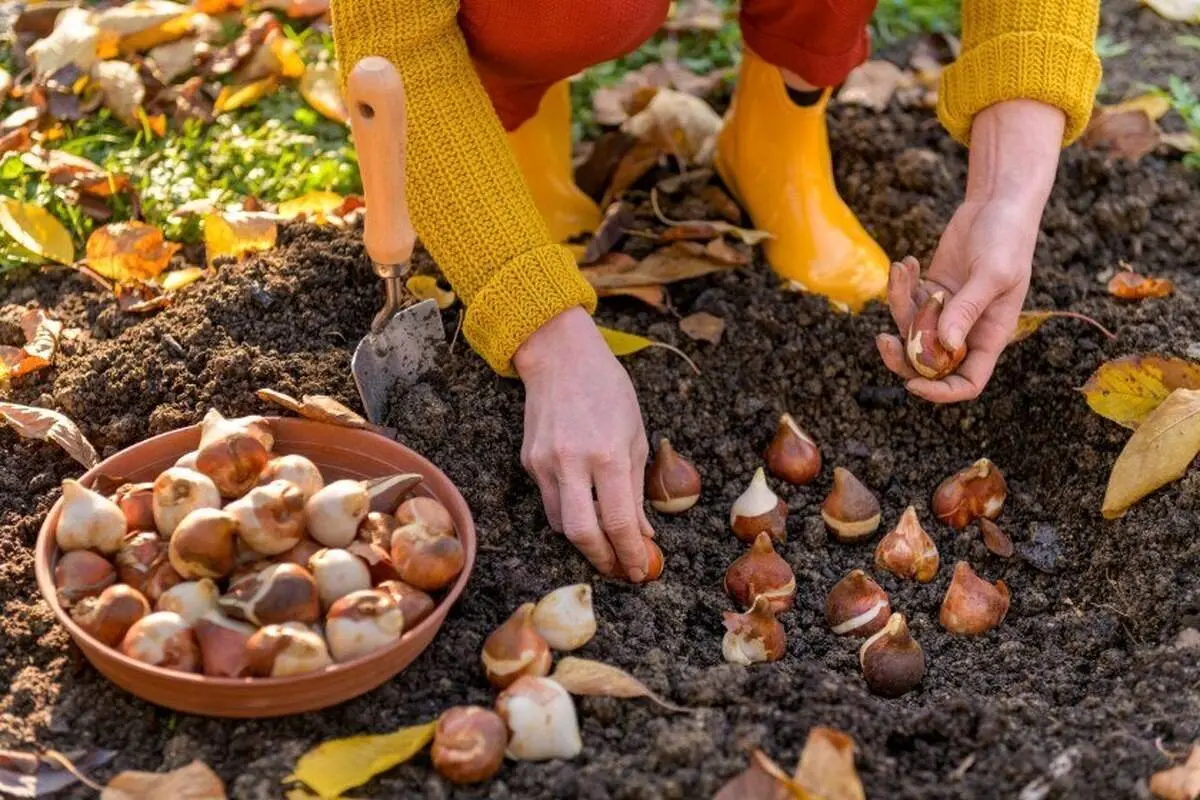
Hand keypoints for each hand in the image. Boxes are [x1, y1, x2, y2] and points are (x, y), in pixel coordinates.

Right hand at [513, 307, 654, 580]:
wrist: (559, 356)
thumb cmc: (607, 389)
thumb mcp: (636, 434)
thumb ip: (637, 488)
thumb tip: (642, 533)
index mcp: (608, 453)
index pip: (619, 521)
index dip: (631, 553)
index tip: (640, 570)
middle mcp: (573, 462)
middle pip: (582, 534)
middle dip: (603, 559)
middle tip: (619, 569)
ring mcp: (545, 463)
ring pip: (561, 524)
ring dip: (585, 540)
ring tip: (605, 543)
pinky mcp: (528, 461)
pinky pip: (550, 501)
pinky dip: (569, 512)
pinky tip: (584, 507)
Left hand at [876, 99, 1065, 402]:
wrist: (997, 205)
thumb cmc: (1007, 239)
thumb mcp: (992, 273)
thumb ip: (968, 309)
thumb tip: (945, 344)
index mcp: (989, 337)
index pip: (966, 382)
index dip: (941, 392)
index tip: (913, 385)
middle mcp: (966, 331)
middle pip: (929, 364)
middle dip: (902, 357)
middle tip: (883, 340)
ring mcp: (945, 312)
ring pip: (910, 330)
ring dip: (898, 305)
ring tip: (903, 270)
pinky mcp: (930, 292)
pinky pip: (906, 302)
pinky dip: (900, 286)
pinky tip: (906, 263)